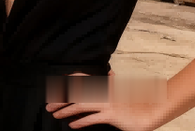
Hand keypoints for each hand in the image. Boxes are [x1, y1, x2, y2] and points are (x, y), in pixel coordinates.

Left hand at [46, 74, 166, 130]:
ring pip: (80, 105)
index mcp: (102, 84)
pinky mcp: (111, 115)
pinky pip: (92, 119)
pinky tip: (72, 125)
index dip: (64, 83)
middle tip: (48, 105)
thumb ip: (114, 81)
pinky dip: (80, 121)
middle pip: (75, 92)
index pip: (78, 79)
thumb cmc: (136, 100)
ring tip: (55, 115)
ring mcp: (106, 103)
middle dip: (59, 99)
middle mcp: (101, 91)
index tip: (53, 89)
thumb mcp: (124, 87)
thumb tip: (110, 73)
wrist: (150, 110)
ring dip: (65, 110)